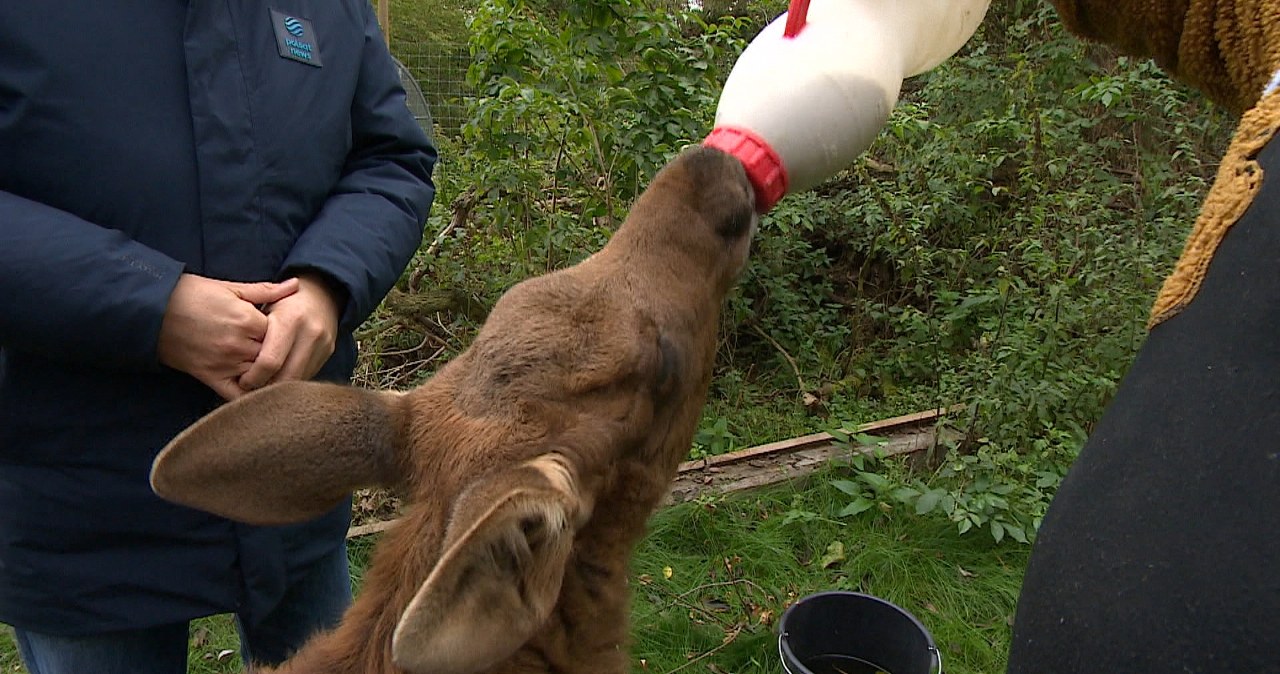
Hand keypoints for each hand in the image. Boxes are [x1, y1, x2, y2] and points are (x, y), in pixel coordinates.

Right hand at [158, 274, 299, 399]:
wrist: (152, 310)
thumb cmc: (191, 294)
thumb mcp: (230, 288)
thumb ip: (266, 291)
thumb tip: (296, 285)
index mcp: (247, 320)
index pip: (281, 333)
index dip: (284, 332)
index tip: (285, 330)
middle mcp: (239, 344)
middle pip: (274, 356)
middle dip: (280, 354)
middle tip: (286, 353)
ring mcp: (224, 363)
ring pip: (260, 376)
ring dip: (269, 375)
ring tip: (276, 370)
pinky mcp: (209, 377)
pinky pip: (236, 395)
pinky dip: (250, 396)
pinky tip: (257, 390)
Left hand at [237, 272, 342, 391]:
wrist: (321, 294)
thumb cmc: (284, 301)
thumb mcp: (264, 305)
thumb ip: (250, 328)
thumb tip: (232, 358)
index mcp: (290, 319)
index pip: (270, 361)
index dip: (254, 377)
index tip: (242, 381)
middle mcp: (310, 333)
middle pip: (286, 376)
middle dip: (266, 387)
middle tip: (250, 389)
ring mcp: (323, 344)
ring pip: (297, 380)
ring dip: (279, 387)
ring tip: (262, 385)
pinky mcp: (328, 353)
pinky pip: (306, 376)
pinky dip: (291, 381)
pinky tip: (278, 377)